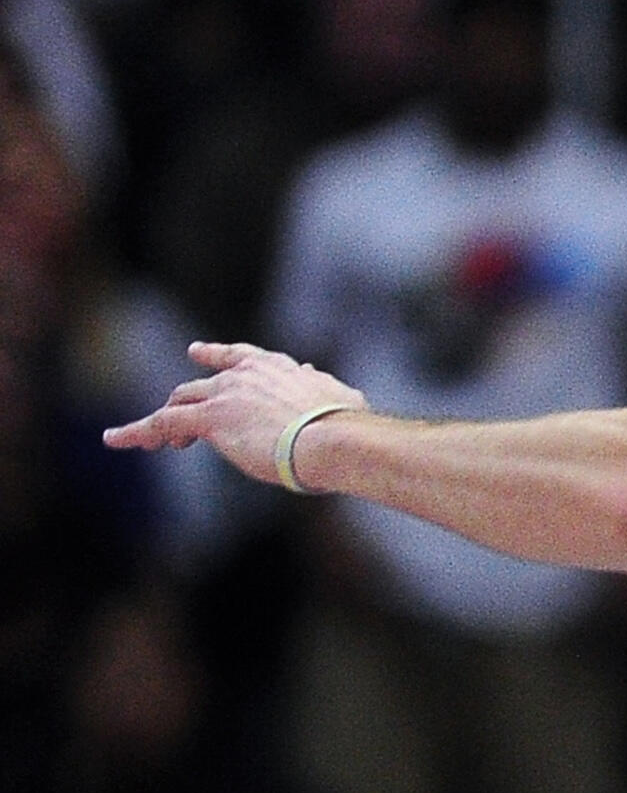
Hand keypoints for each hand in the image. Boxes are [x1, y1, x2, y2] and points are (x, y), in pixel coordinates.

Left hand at [104, 342, 370, 486]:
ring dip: (162, 421)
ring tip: (147, 440)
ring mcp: (224, 394)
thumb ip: (322, 384)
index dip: (216, 355)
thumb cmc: (344, 424)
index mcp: (277, 369)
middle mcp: (245, 375)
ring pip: (177, 403)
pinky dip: (135, 431)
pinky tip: (116, 440)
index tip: (197, 352)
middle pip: (200, 383)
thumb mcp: (339, 396)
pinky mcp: (208, 419)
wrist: (330, 437)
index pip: (240, 357)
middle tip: (173, 414)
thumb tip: (313, 373)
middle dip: (184, 399)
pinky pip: (160, 423)